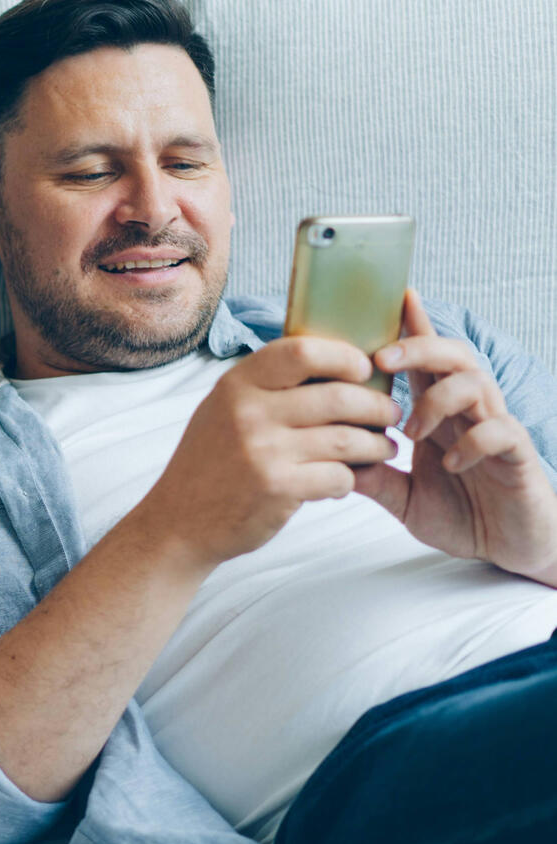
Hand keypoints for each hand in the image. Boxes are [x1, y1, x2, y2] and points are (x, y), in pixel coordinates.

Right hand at [138, 336, 402, 570]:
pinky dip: (351, 479)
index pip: (303, 351)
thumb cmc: (210, 462)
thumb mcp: (223, 409)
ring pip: (348, 439)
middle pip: (338, 396)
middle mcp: (249, 412)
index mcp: (237, 385)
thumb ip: (265, 386)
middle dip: (377, 407)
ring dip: (376, 445)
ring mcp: (263, 450)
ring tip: (383, 448)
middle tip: (389, 415)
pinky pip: (339, 476)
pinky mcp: (278, 488)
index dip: (344, 357)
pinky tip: (345, 480)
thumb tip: (330, 362)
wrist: (180, 521)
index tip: (363, 370)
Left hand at [352, 290, 556, 583]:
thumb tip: (326, 459)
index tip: (394, 295)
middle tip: (380, 360)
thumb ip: (372, 478)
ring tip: (412, 433)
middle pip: (452, 355)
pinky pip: (499, 429)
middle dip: (416, 347)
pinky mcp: (518, 454)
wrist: (511, 547)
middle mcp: (469, 411)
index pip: (425, 360)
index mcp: (440, 412)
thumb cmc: (462, 514)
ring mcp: (495, 428)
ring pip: (475, 382)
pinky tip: (450, 465)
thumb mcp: (404, 498)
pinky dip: (471, 442)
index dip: (413, 326)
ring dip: (436, 399)